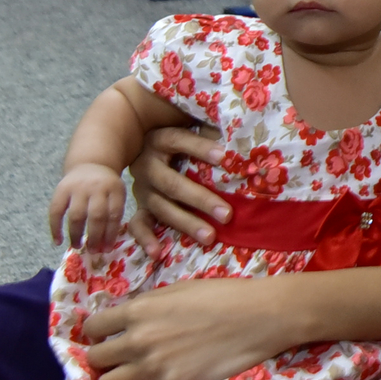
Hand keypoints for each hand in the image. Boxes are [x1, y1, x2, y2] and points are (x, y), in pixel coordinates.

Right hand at [49, 165, 126, 252]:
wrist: (90, 163)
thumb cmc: (105, 187)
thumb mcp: (117, 194)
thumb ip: (114, 214)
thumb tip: (105, 246)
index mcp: (115, 189)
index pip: (114, 214)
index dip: (110, 234)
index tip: (107, 249)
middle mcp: (97, 187)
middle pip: (97, 216)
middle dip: (95, 237)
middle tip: (93, 251)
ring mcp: (78, 187)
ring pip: (77, 215)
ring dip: (76, 234)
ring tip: (77, 247)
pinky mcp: (61, 189)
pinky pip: (56, 211)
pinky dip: (55, 228)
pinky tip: (58, 241)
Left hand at [83, 276, 296, 379]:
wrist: (261, 316)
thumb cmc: (223, 295)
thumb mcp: (178, 289)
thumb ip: (147, 306)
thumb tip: (126, 321)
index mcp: (138, 310)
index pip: (92, 327)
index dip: (99, 332)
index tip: (109, 336)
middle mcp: (137, 340)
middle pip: (95, 358)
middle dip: (105, 357)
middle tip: (121, 358)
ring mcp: (152, 368)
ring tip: (132, 378)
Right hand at [125, 125, 229, 252]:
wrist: (144, 141)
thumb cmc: (182, 137)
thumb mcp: (193, 126)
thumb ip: (212, 130)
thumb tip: (241, 142)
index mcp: (160, 140)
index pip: (179, 141)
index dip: (200, 148)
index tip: (224, 157)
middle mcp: (147, 165)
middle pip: (173, 184)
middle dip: (200, 200)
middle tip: (227, 214)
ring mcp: (142, 189)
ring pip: (161, 208)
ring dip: (186, 223)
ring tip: (210, 236)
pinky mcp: (140, 206)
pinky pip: (138, 224)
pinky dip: (146, 239)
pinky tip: (158, 252)